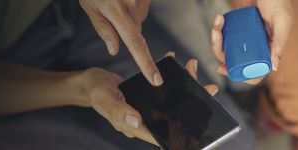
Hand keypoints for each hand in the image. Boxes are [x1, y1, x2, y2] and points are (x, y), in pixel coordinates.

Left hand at [79, 0, 163, 85]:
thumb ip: (104, 29)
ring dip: (129, 15)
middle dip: (124, 27)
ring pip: (139, 17)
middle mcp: (133, 5)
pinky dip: (133, 6)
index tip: (155, 79)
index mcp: (116, 11)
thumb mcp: (90, 7)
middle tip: (111, 13)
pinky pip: (141, 6)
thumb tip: (115, 49)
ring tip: (116, 0)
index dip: (146, 63)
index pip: (135, 43)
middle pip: (136, 29)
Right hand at [81, 51, 217, 145]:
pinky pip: (163, 90)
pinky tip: (175, 63)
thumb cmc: (95, 91)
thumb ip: (120, 111)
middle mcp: (142, 119)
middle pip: (171, 116)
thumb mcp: (105, 99)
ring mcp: (145, 108)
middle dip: (190, 102)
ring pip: (170, 102)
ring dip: (183, 86)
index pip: (160, 134)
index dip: (179, 131)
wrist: (90, 82)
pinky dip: (171, 78)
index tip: (199, 123)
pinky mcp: (146, 97)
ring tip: (192, 69)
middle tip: (206, 88)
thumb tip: (137, 121)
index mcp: (133, 126)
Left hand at [211, 0, 293, 83]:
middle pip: (235, 61)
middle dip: (221, 52)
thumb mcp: (282, 21)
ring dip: (217, 39)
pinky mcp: (238, 28)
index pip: (255, 71)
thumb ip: (279, 43)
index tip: (225, 69)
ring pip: (227, 48)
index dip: (240, 75)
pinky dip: (219, 29)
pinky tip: (219, 20)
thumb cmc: (279, 0)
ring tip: (218, 24)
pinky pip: (225, 35)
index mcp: (269, 50)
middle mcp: (256, 46)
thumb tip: (274, 67)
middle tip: (217, 39)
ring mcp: (246, 38)